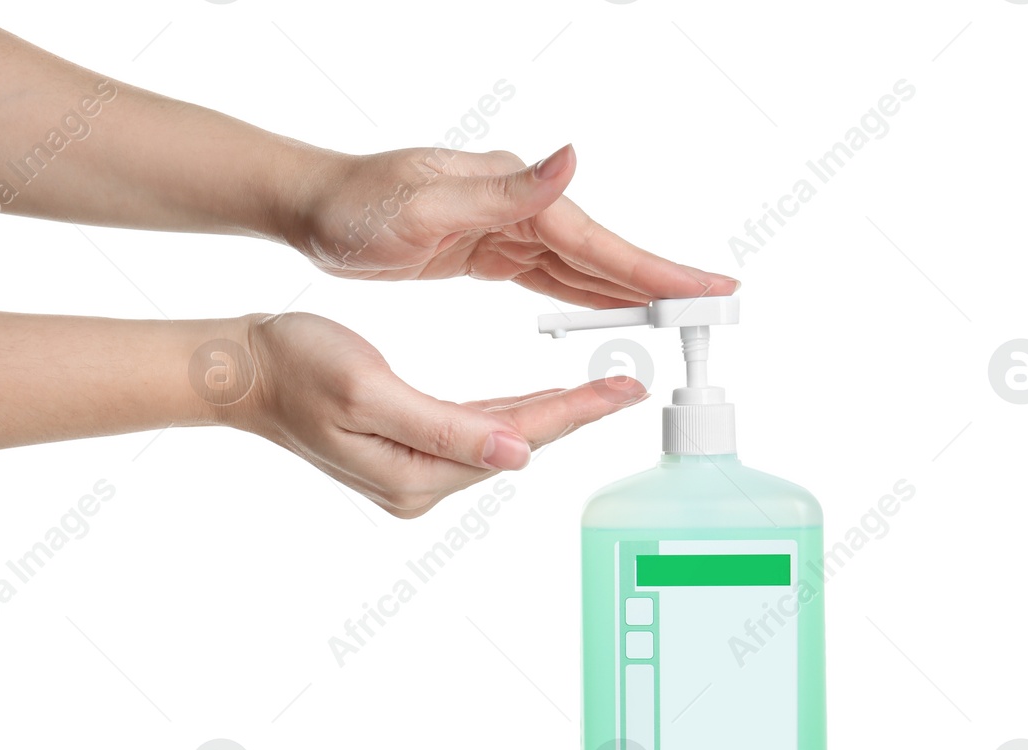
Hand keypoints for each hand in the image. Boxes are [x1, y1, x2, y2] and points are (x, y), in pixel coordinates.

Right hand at [225, 311, 647, 517]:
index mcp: (412, 475)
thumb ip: (443, 427)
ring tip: (598, 392)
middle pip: (513, 445)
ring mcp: (410, 476)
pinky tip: (534, 403)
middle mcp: (417, 486)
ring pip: (496, 441)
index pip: (512, 440)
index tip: (620, 392)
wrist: (245, 373)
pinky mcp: (404, 457)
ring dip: (546, 416)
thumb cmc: (296, 367)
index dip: (570, 413)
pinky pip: (470, 435)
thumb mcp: (368, 390)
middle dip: (572, 416)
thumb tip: (517, 454)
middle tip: (628, 387)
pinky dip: (507, 415)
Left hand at [293, 145, 737, 307]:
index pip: (597, 239)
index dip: (652, 267)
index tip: (703, 288)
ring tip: (678, 312)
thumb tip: (571, 160)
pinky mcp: (488, 249)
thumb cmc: (357, 208)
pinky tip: (608, 308)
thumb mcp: (424, 203)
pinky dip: (584, 292)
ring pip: (582, 265)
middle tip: (714, 305)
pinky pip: (550, 275)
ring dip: (629, 288)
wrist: (313, 208)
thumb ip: (502, 189)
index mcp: (512, 192)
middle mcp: (519, 202)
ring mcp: (505, 224)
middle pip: (602, 251)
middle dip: (659, 279)